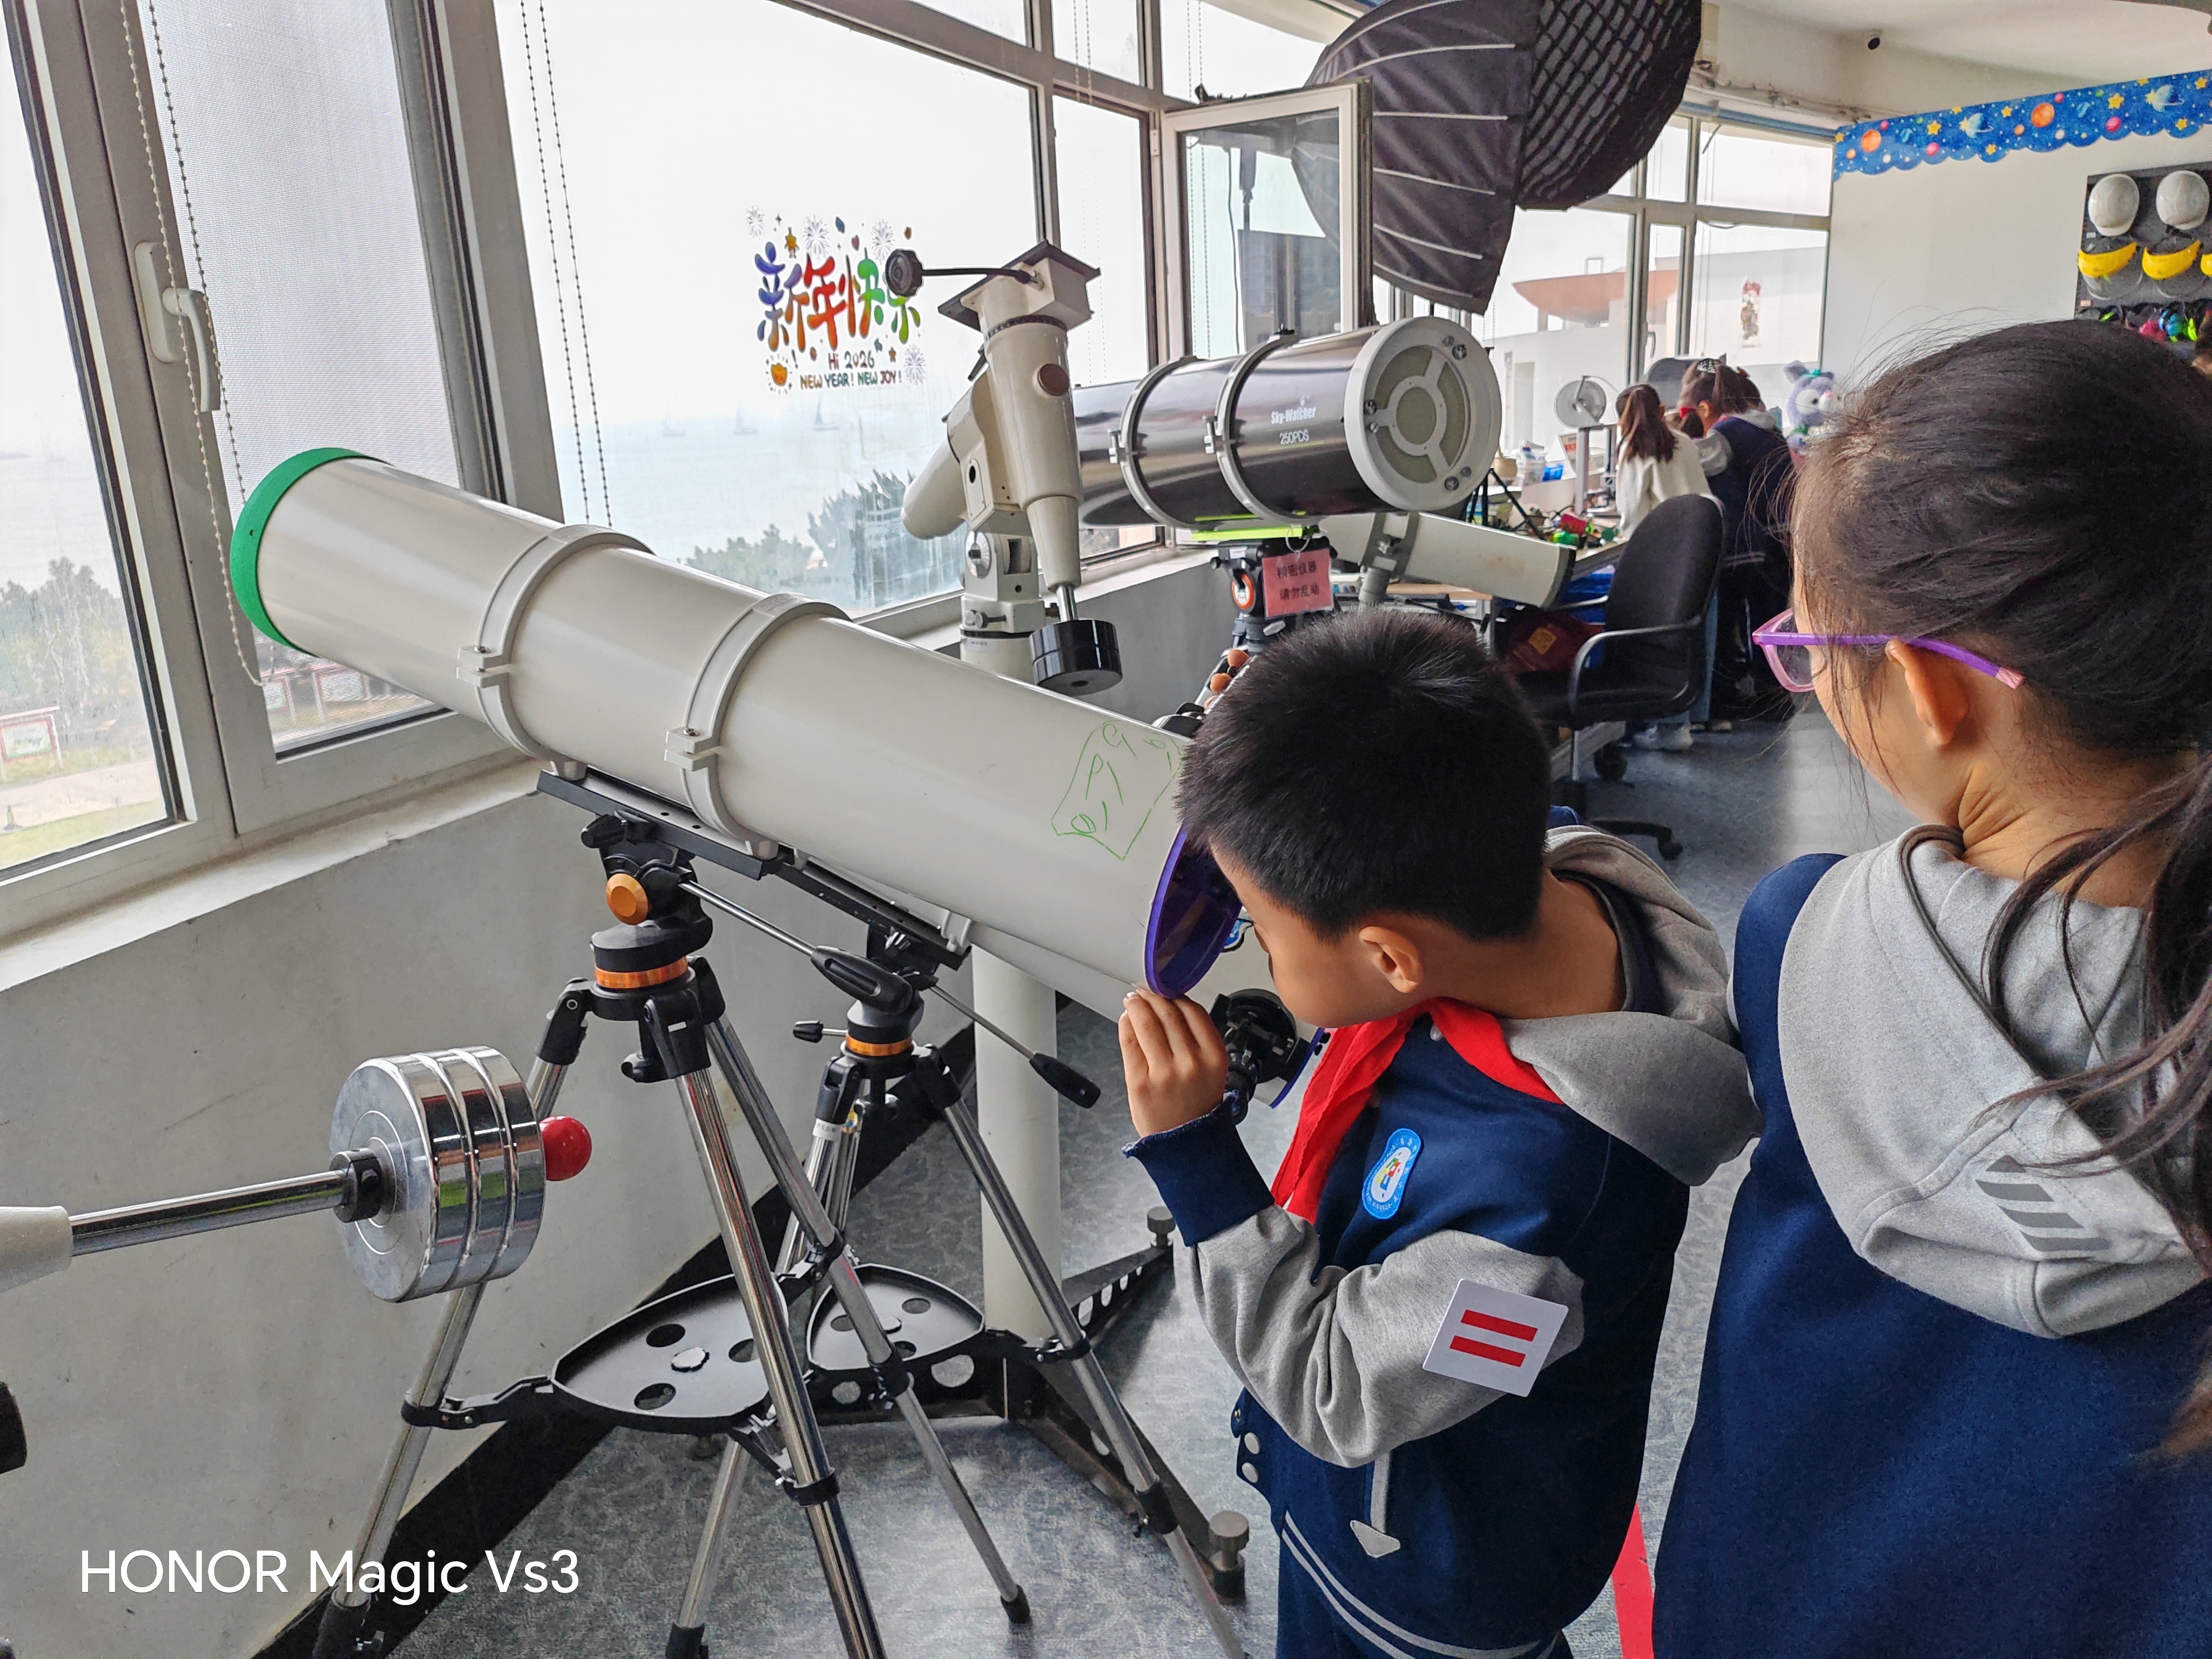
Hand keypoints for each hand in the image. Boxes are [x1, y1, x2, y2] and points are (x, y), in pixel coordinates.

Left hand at [1119, 990, 1229, 1136]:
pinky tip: (1126, 1019)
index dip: (1176, 995)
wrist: (1186, 1145)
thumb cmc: (1197, 1107)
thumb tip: (1171, 1007)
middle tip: (1144, 991)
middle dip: (1153, 996)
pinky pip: (1129, 1042)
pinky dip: (1125, 1025)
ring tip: (1132, 1000)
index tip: (1166, 990)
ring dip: (1136, 1005)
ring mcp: (1164, 1072)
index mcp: (1214, 1056)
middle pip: (1168, 1013)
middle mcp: (1191, 1061)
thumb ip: (1196, 1040)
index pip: (1193, 1011)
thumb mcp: (1211, 1070)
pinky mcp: (1139, 1081)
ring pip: (1147, 1023)